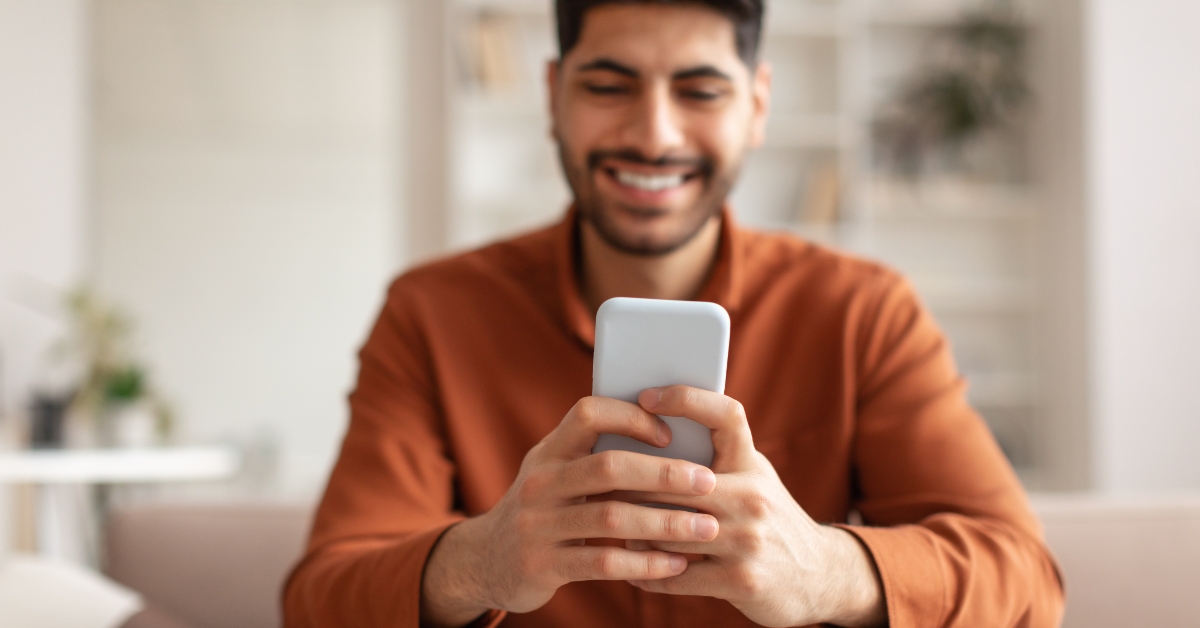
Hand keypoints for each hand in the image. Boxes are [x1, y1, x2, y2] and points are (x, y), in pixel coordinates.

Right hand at [420, 396, 720, 626]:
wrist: (487, 560)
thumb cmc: (544, 509)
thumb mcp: (555, 472)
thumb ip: (595, 454)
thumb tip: (670, 431)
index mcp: (548, 451)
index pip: (588, 414)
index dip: (632, 418)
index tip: (670, 433)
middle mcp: (540, 482)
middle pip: (609, 467)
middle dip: (665, 474)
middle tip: (708, 482)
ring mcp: (537, 525)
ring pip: (611, 517)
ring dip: (666, 523)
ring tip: (706, 528)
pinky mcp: (542, 566)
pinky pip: (604, 562)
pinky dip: (645, 563)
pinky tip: (675, 564)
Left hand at [613, 386, 885, 627]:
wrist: (819, 577)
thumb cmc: (766, 519)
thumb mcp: (751, 479)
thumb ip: (712, 462)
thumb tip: (643, 439)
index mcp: (751, 463)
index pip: (725, 414)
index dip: (687, 398)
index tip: (648, 397)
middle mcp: (753, 495)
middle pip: (673, 480)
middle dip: (630, 484)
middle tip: (595, 483)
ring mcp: (749, 539)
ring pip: (667, 528)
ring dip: (633, 529)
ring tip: (608, 525)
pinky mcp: (742, 579)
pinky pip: (676, 574)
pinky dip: (648, 572)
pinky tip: (630, 566)